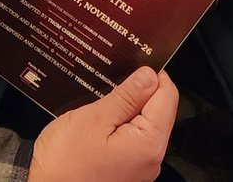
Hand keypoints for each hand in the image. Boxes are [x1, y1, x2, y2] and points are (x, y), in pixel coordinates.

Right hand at [28, 67, 176, 181]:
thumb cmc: (65, 162)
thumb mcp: (93, 119)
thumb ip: (125, 96)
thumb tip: (149, 76)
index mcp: (148, 144)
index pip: (168, 97)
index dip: (153, 74)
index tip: (133, 62)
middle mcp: (151, 159)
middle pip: (158, 111)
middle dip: (137, 91)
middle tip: (110, 79)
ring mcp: (139, 167)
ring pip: (143, 124)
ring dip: (126, 107)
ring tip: (100, 98)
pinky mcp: (127, 170)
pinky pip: (131, 138)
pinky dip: (119, 124)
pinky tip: (99, 118)